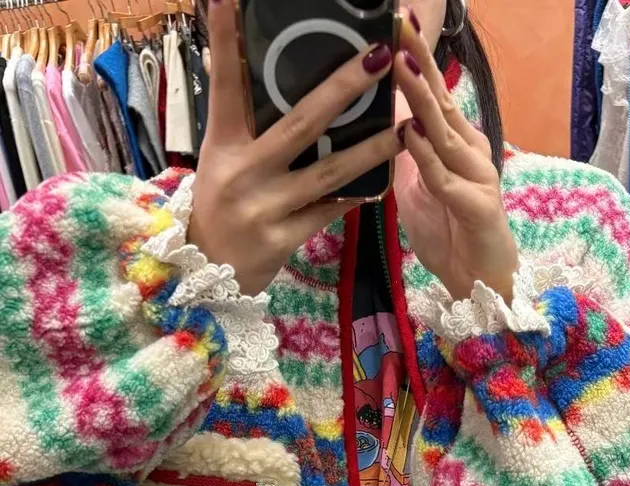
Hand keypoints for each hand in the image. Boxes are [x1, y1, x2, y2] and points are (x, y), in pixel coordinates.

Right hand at [190, 0, 402, 296]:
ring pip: (329, 172)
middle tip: (378, 56)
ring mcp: (265, 207)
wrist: (204, 277)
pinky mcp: (283, 238)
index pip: (225, 84)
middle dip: (343, 88)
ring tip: (402, 125)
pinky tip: (383, 180)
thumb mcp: (219, 162)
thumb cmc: (218, 210)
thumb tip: (246, 66)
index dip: (224, 40)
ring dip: (370, 148)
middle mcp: (244, 171)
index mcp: (223, 145)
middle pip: (301, 122)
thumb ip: (239, 122)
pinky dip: (355, 196)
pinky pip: (329, 212)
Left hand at [393, 12, 518, 302]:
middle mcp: (470, 153)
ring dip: (423, 101)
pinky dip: (427, 158)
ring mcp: (478, 178)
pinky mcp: (479, 207)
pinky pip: (447, 178)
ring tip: (401, 68)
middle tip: (400, 26)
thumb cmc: (450, 236)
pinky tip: (410, 136)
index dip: (417, 62)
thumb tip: (386, 120)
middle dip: (421, 64)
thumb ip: (405, 156)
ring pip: (445, 134)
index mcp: (456, 146)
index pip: (434, 96)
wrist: (480, 286)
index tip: (397, 27)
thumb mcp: (417, 189)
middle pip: (442, 102)